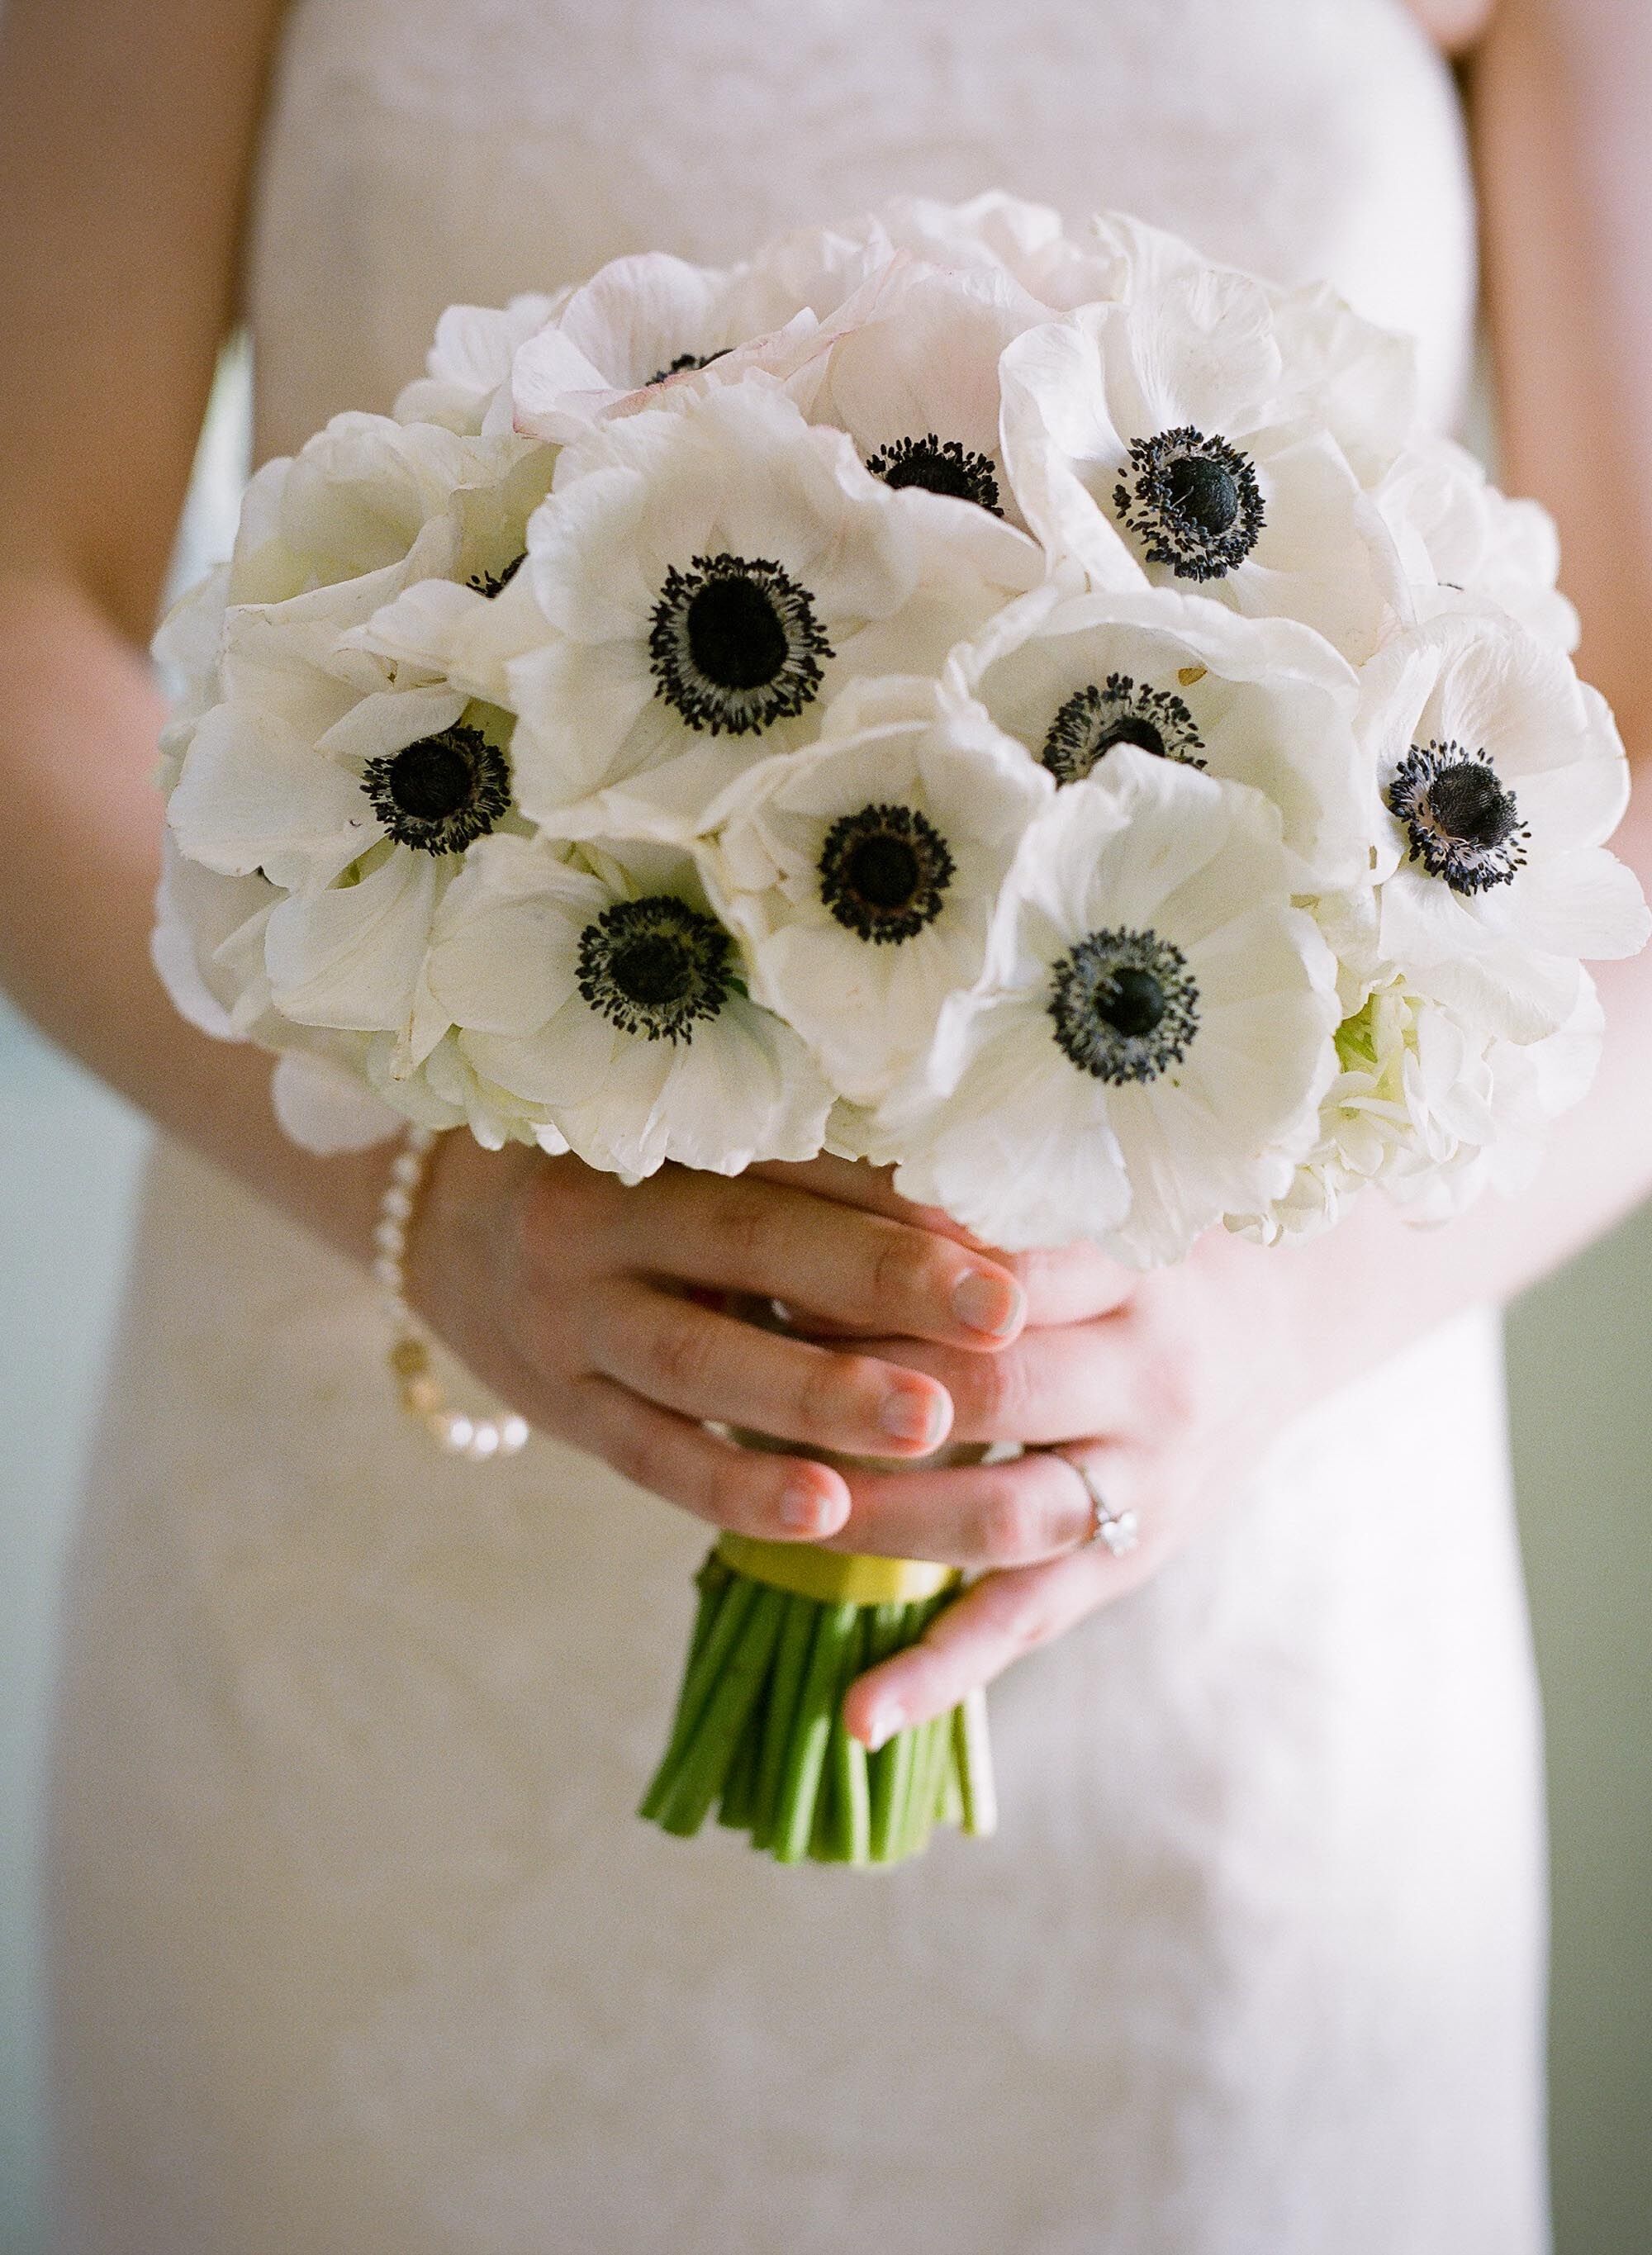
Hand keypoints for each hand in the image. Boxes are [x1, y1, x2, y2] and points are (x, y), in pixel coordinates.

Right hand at [402, 1137, 1026, 1543]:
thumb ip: (792, 1176)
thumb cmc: (615, 1188)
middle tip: (1002, 1311)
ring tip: (931, 1423)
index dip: (896, 1188)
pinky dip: (738, 1489)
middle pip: (751, 1243)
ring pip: (699, 1361)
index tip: (1006, 1220)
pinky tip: (826, 1512)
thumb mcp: (680, 1156)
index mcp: (652, 1135)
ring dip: (818, 1395)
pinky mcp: (562, 1410)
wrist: (438, 1232)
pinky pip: (652, 1457)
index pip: (786, 1153)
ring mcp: (571, 1319)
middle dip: (882, 1279)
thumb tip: (964, 1202)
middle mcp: (601, 1218)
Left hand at [757, 1162, 1307, 1750]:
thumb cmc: (1147, 1258)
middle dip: (864, 1391)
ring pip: (1000, 1516)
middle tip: (752, 1376)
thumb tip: (820, 1201)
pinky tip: (858, 1716)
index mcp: (1131, 1274)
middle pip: (992, 1392)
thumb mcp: (1091, 1212)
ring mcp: (1143, 1486)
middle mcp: (1148, 1380)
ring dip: (877, 1519)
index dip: (883, 1280)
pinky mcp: (1128, 1564)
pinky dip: (940, 1674)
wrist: (1284, 1328)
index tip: (783, 1272)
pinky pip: (1025, 1624)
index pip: (995, 1276)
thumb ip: (984, 1222)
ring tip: (776, 1515)